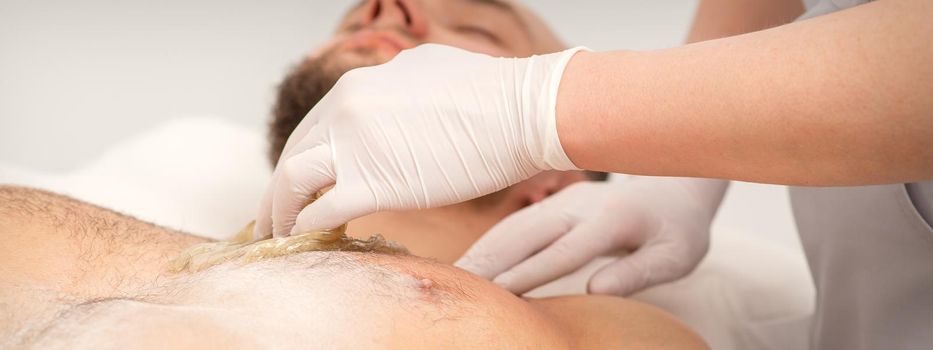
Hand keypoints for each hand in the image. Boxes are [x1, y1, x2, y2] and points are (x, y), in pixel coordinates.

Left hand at [254, 44, 585, 237]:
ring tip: (282, 235)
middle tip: (277, 215)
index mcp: (358, 84)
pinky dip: (309, 228)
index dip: (301, 160)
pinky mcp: (374, 183)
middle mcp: (346, 107)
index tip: (299, 185)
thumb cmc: (493, 95)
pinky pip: (321, 211)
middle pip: (293, 154)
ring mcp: (356, 145)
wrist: (524, 111)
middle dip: (279, 189)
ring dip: (281, 212)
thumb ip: (395, 89)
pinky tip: (314, 240)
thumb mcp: (428, 70)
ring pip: (291, 181)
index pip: (311, 128)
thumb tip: (390, 103)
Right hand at [455, 177, 726, 295]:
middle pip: (525, 235)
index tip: (499, 292)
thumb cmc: (677, 229)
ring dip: (482, 251)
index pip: (563, 251)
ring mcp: (564, 202)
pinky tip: (471, 263)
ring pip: (514, 227)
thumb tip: (597, 288)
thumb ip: (639, 272)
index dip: (529, 272)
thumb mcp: (676, 256)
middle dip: (489, 261)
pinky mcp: (555, 205)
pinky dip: (490, 244)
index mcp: (611, 220)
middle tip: (455, 286)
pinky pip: (516, 225)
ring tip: (452, 277)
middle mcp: (579, 206)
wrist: (675, 185)